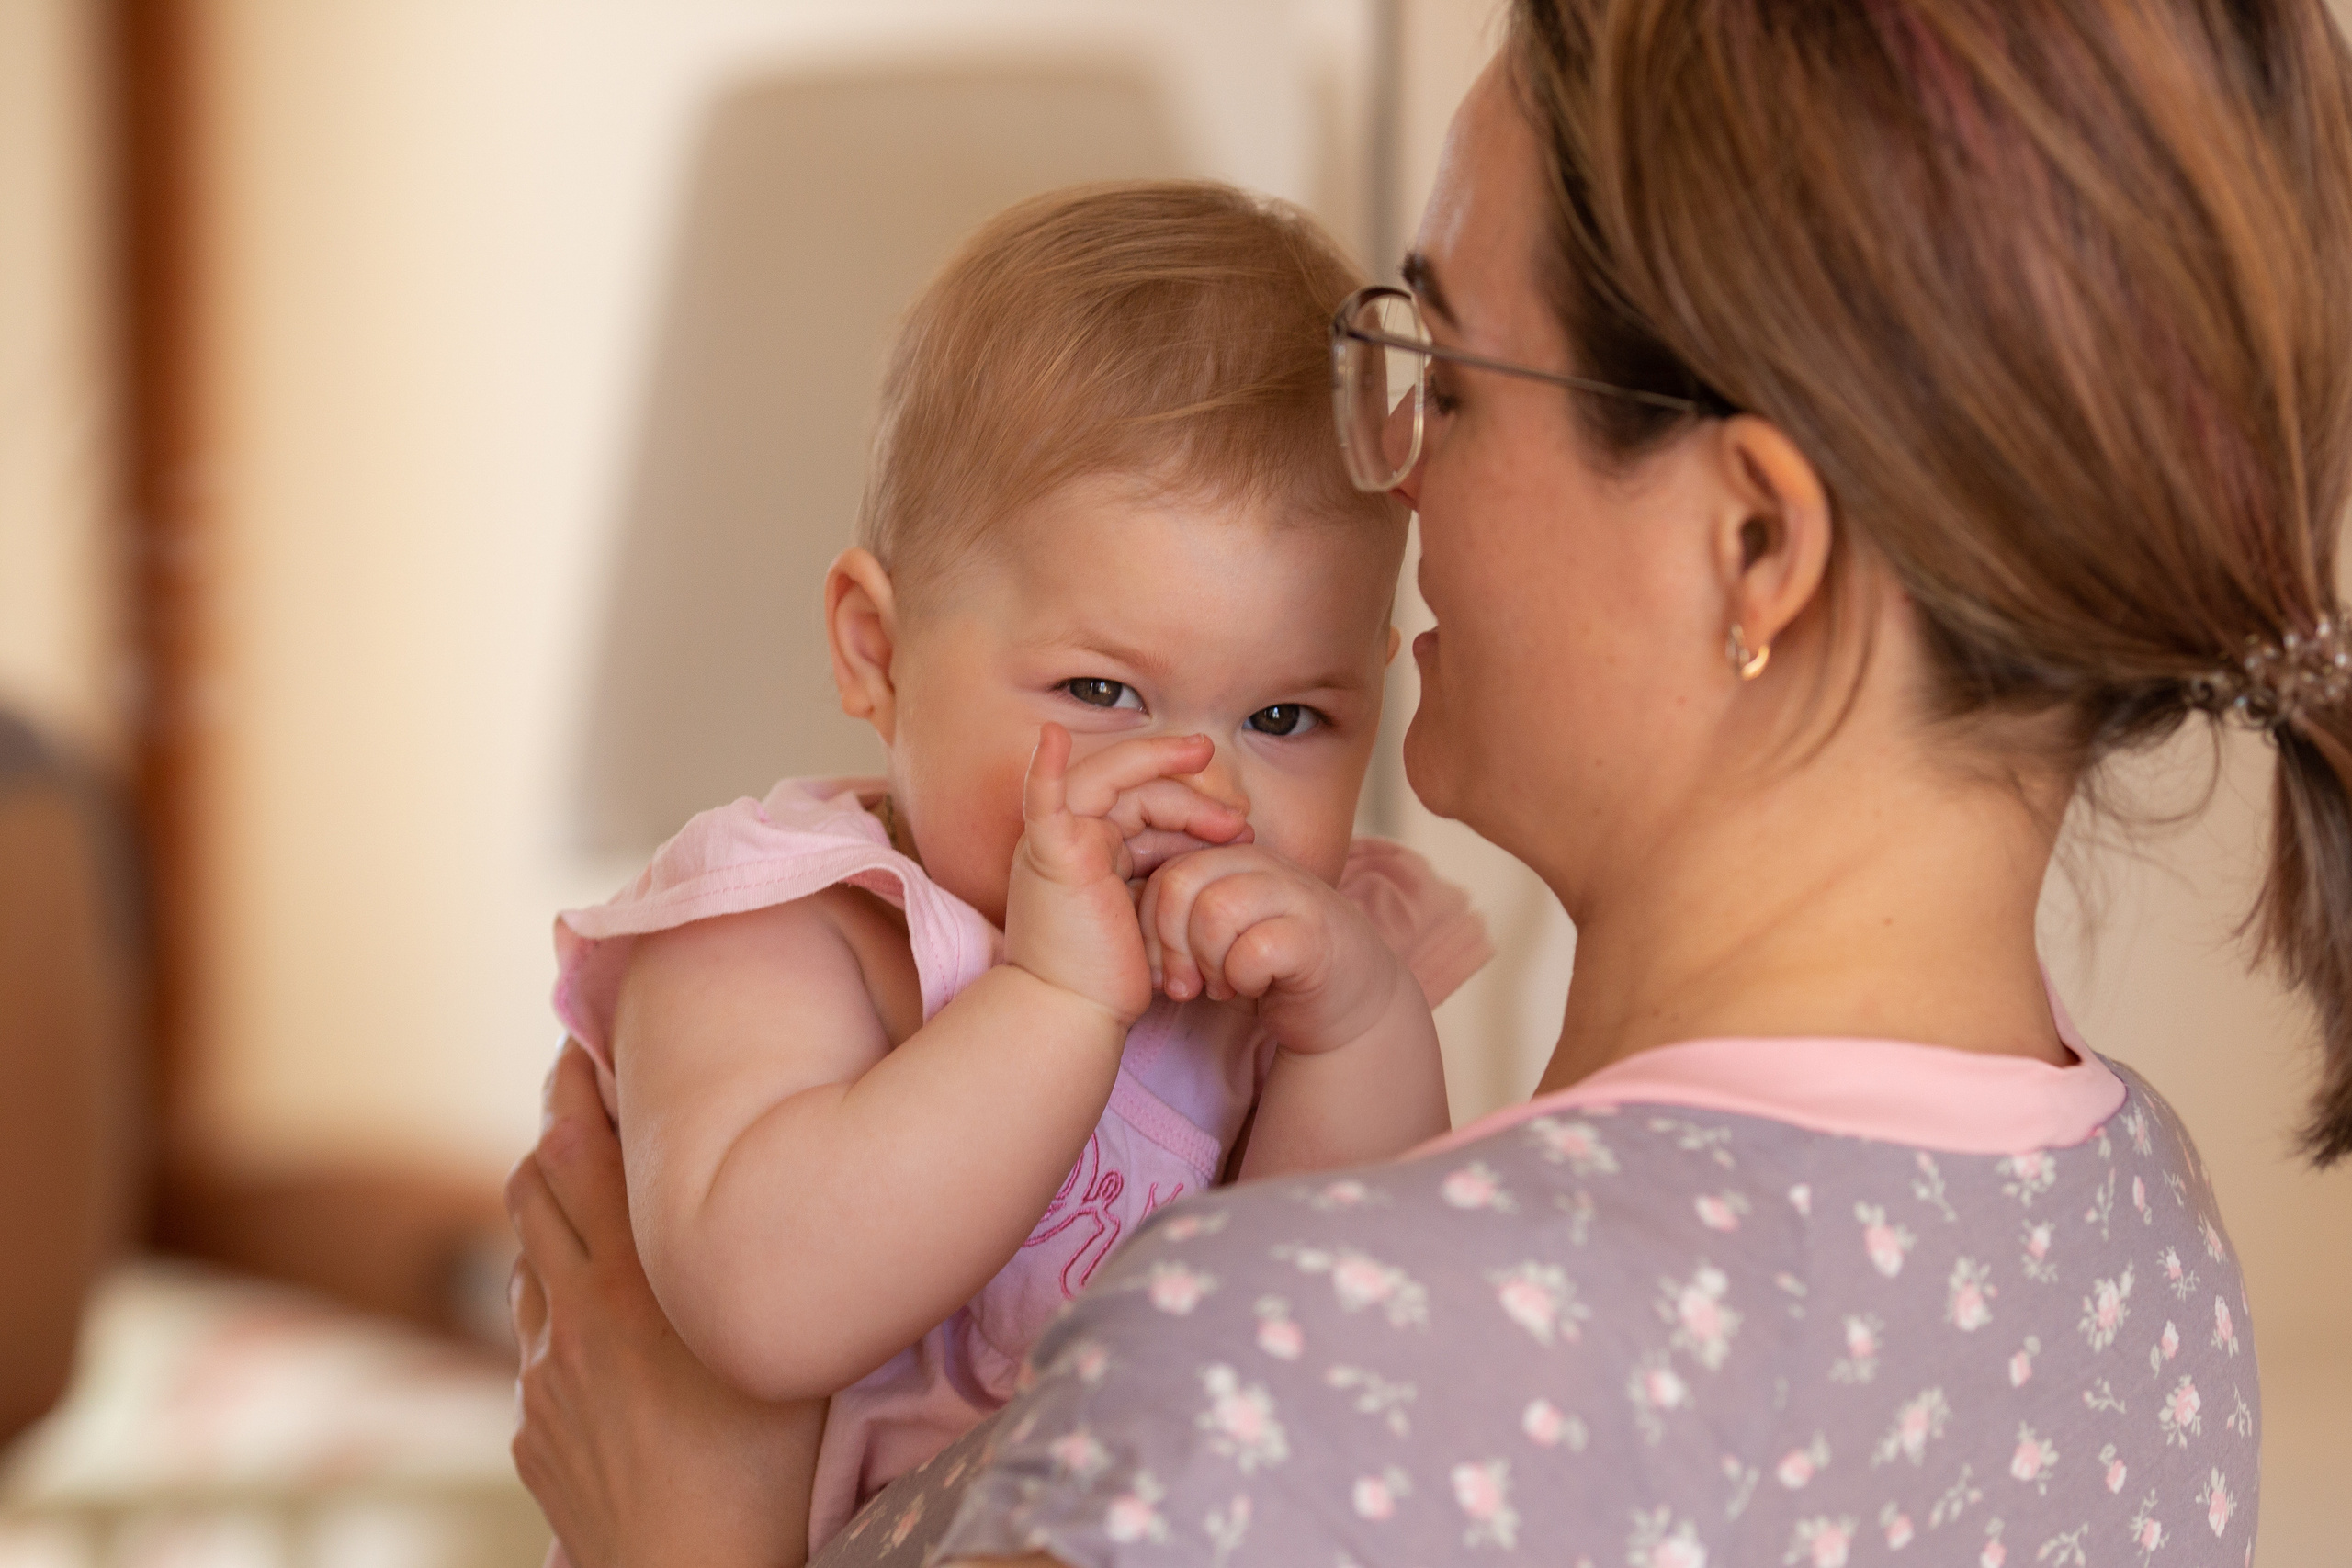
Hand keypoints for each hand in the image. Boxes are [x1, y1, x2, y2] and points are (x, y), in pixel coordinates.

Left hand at [508, 1042, 820, 1567]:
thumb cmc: (769, 1460)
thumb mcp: (782, 1333)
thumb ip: (752, 1253)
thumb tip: (771, 1182)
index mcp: (636, 1277)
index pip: (578, 1144)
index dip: (572, 1080)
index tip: (588, 1038)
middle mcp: (576, 1309)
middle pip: (532, 1182)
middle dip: (554, 1126)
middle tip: (585, 1089)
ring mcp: (544, 1368)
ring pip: (527, 1254)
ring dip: (553, 1210)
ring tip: (596, 1191)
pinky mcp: (532, 1421)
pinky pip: (535, 1333)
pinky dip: (558, 1298)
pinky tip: (600, 1312)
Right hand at [1001, 726, 1250, 1027]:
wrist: (1078, 1014)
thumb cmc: (1113, 975)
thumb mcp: (1155, 912)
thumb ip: (1169, 873)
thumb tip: (1222, 847)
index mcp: (1093, 848)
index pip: (1145, 803)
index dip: (1194, 808)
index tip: (1241, 830)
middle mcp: (1072, 836)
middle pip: (1136, 788)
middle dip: (1192, 798)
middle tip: (1242, 823)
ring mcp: (1057, 840)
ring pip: (1114, 782)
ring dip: (1174, 788)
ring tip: (1228, 819)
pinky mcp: (1048, 853)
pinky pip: (1041, 800)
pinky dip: (1043, 768)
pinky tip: (1052, 736)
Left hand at [1139, 844, 1411, 1054]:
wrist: (1346, 1001)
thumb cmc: (1268, 965)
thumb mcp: (1216, 930)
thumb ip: (1178, 914)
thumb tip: (1121, 918)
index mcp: (1230, 857)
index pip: (1162, 869)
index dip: (1148, 926)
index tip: (1161, 969)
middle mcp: (1261, 864)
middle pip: (1180, 883)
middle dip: (1170, 946)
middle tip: (1185, 984)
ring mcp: (1293, 895)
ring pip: (1215, 912)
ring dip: (1208, 963)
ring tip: (1221, 985)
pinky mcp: (1315, 936)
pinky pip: (1254, 950)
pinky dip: (1241, 979)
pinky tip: (1251, 988)